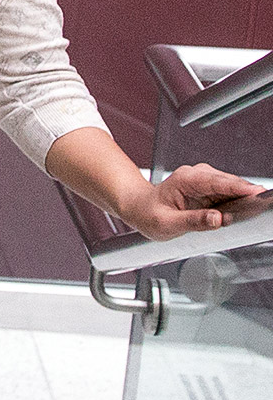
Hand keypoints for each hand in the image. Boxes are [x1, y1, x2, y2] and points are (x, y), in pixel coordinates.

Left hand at [120, 163, 261, 240]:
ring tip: (255, 212)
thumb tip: (217, 219)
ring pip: (232, 188)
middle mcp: (197, 175)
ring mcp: (205, 181)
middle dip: (246, 195)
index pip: (218, 182)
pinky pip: (229, 194)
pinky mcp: (210, 189)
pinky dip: (238, 203)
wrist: (139, 209)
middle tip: (261, 207)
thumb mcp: (166, 224)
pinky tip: (244, 212)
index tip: (257, 193)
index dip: (239, 188)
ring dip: (244, 200)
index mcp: (185, 179)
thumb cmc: (148, 214)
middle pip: (230, 183)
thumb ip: (192, 221)